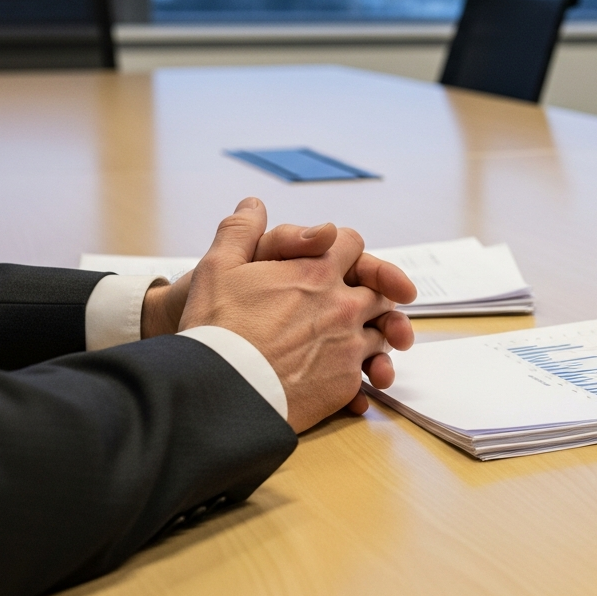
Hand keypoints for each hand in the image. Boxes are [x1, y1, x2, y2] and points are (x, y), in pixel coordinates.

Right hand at [177, 198, 416, 432]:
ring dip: (371, 334)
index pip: (353, 245)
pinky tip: (343, 376)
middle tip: (356, 303)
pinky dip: (362, 372)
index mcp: (317, 272)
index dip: (345, 250)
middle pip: (379, 290)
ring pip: (381, 334)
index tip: (340, 261)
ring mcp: (349, 347)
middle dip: (371, 292)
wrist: (219, 391)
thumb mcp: (217, 268)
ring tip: (350, 342)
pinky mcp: (346, 384)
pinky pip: (368, 372)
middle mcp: (343, 307)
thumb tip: (253, 204)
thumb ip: (240, 231)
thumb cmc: (216, 328)